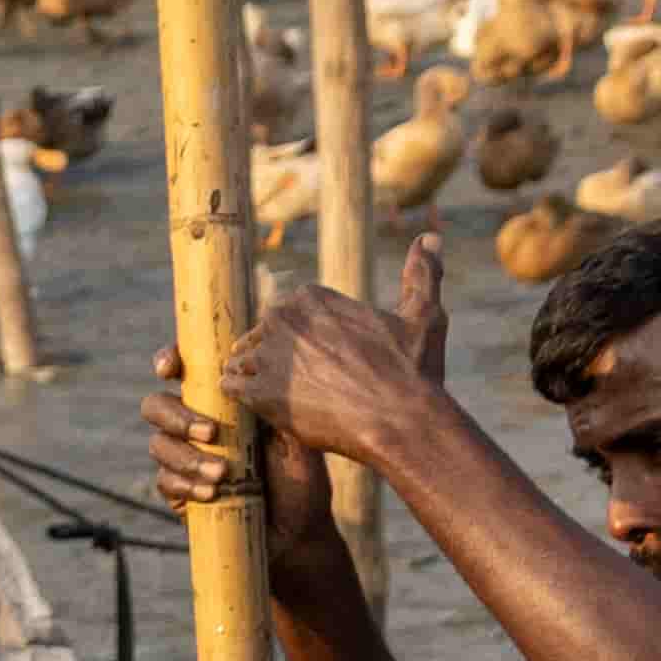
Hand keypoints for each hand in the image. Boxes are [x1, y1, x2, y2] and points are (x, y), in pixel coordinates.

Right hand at [142, 351, 355, 605]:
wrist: (299, 533)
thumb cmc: (302, 480)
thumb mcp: (297, 437)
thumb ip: (274, 404)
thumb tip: (248, 375)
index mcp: (221, 403)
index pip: (185, 372)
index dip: (168, 361)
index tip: (169, 368)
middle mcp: (195, 426)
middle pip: (155, 405)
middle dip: (177, 416)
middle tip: (211, 433)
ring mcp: (183, 459)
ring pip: (159, 445)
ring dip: (188, 457)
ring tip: (224, 475)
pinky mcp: (179, 492)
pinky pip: (164, 481)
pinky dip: (186, 485)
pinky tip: (213, 493)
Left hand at [236, 258, 454, 475]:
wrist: (403, 423)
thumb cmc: (414, 372)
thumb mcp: (424, 316)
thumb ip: (421, 274)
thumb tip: (429, 237)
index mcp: (310, 297)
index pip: (287, 315)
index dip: (304, 341)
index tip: (325, 361)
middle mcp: (282, 319)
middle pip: (263, 337)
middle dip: (279, 358)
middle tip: (309, 385)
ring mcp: (267, 356)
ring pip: (243, 361)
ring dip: (258, 377)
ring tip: (289, 398)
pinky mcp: (257, 393)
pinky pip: (230, 387)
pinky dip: (245, 398)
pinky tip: (270, 407)